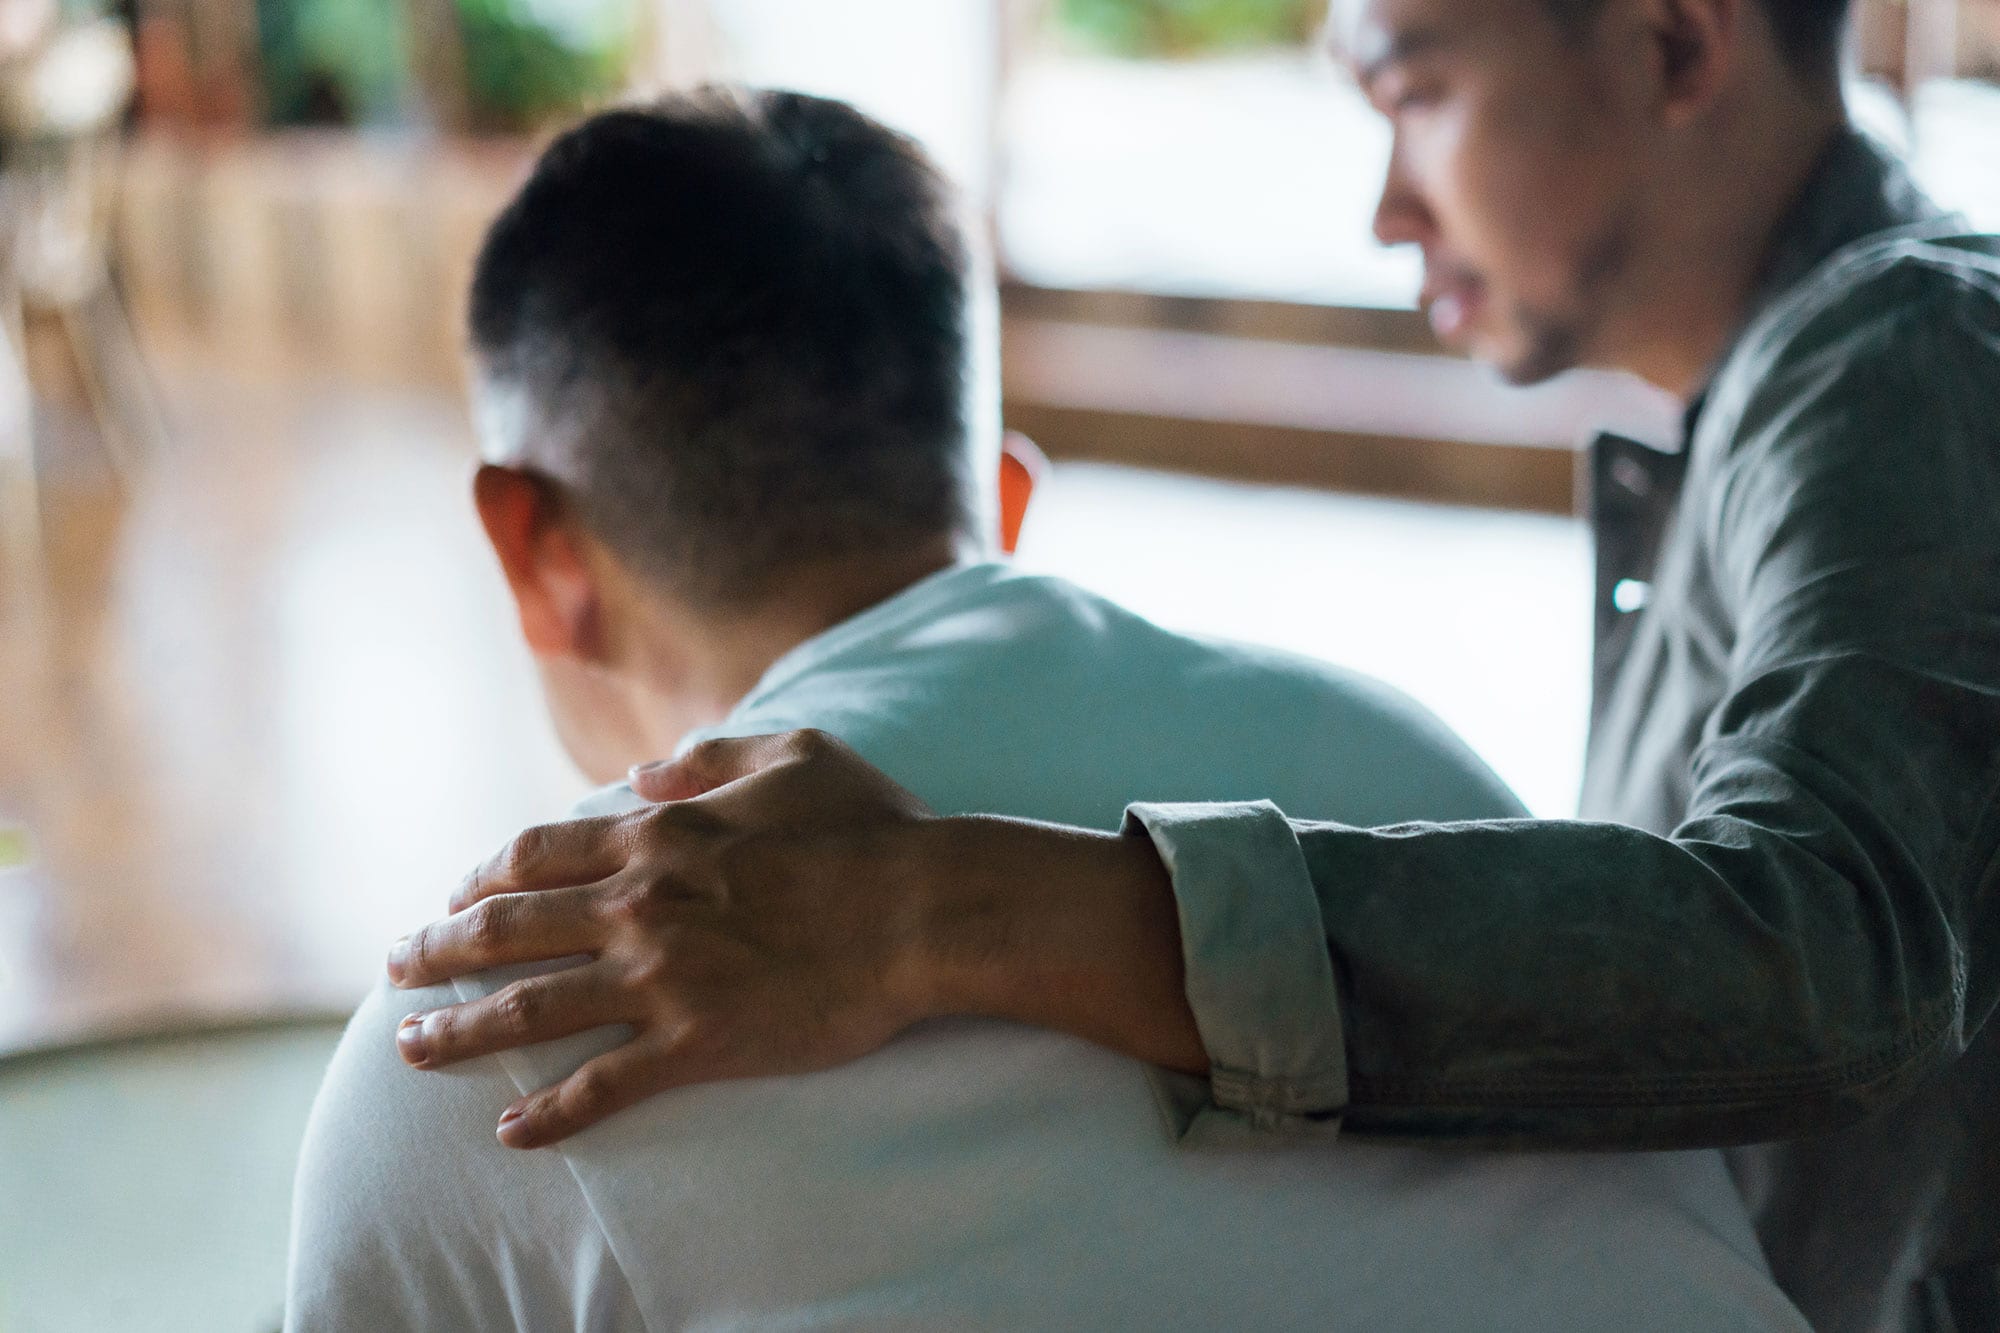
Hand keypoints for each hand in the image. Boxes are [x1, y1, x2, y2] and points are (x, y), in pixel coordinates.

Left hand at [388, 729, 1200, 1146]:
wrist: (926, 911)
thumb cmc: (871, 829)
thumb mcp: (794, 754)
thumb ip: (711, 756)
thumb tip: (646, 768)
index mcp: (658, 836)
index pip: (536, 855)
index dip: (483, 876)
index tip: (456, 895)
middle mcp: (640, 905)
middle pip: (506, 929)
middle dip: (438, 949)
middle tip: (397, 968)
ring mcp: (663, 978)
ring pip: (530, 1008)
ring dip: (459, 1029)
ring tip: (410, 1048)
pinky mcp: (698, 1042)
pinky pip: (604, 1085)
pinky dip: (551, 1112)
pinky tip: (511, 1132)